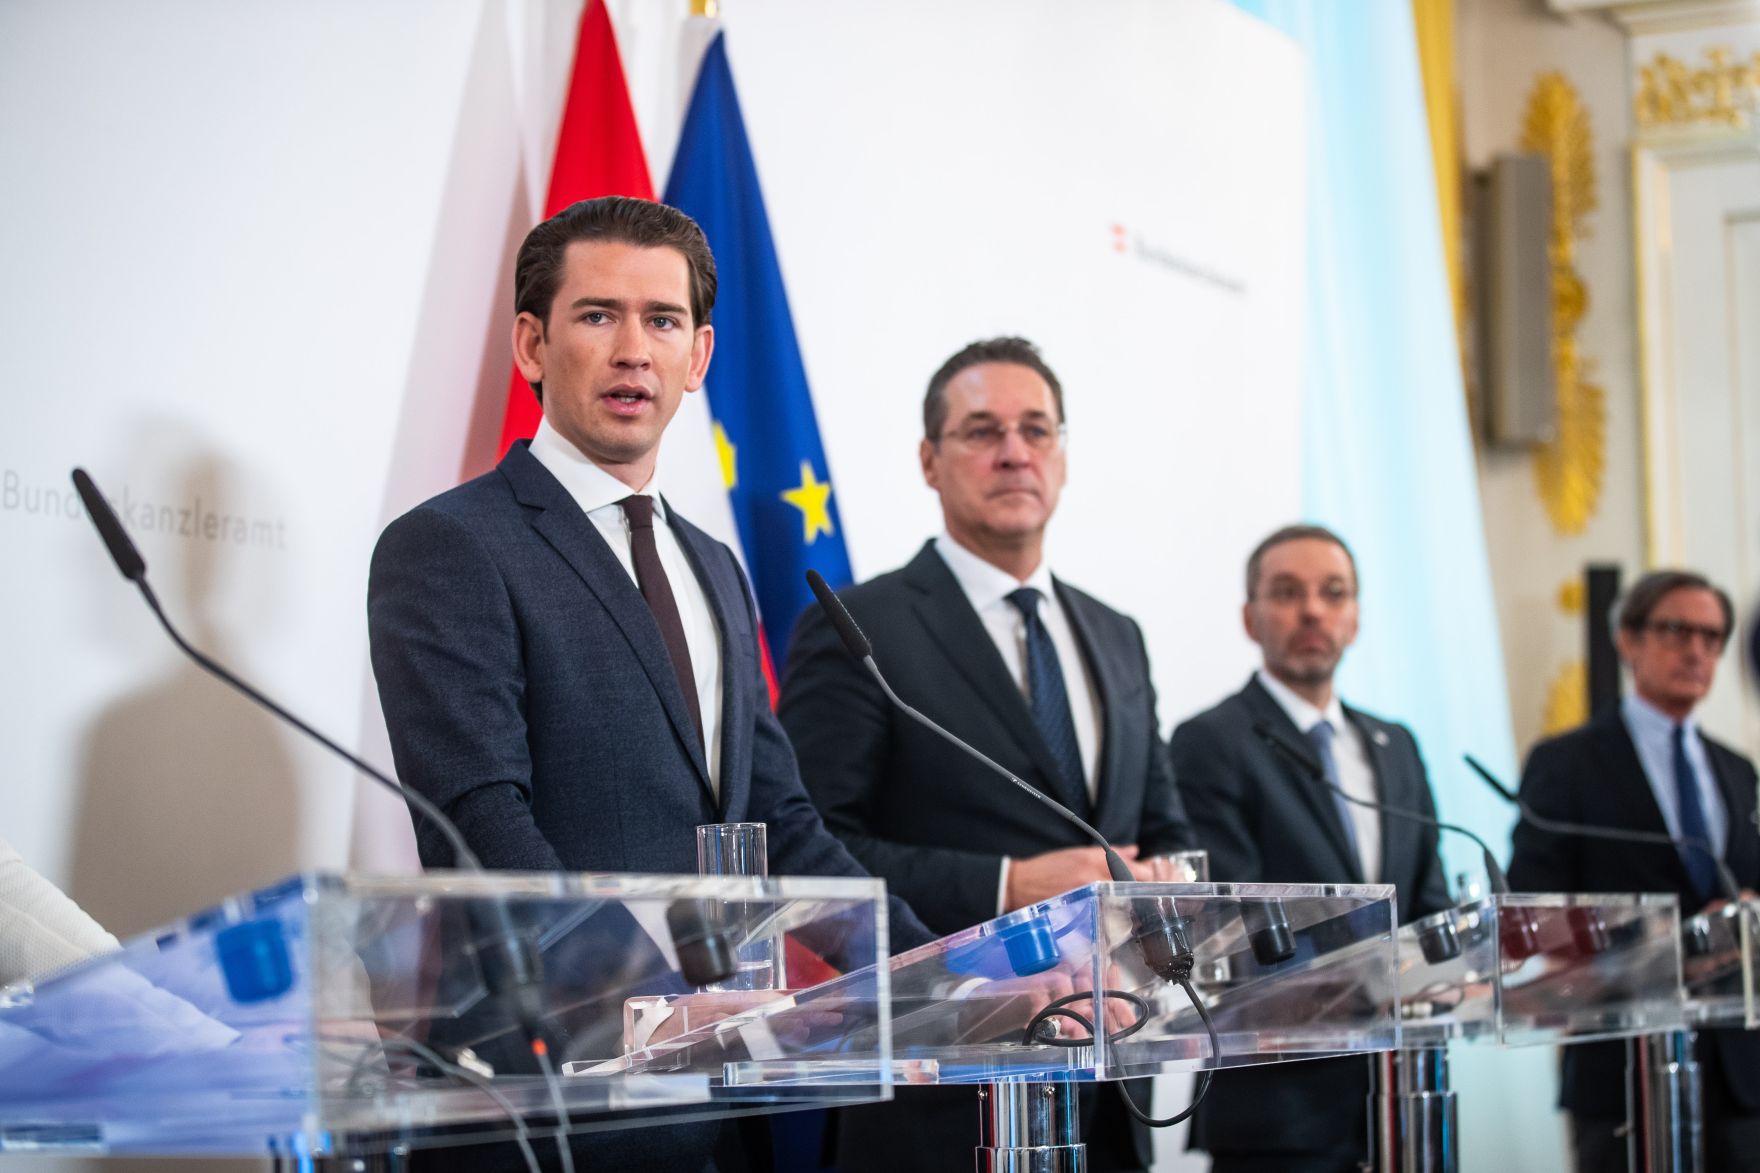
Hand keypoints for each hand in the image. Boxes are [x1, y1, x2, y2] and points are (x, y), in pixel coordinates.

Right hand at [1005, 845, 1144, 910]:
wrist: (1020, 884)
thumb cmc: (1048, 867)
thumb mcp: (1079, 852)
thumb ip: (1110, 852)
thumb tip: (1135, 852)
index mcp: (1094, 860)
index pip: (1136, 871)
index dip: (1147, 879)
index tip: (1148, 883)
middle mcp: (1092, 877)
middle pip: (1132, 891)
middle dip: (1140, 896)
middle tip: (1141, 899)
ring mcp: (1086, 898)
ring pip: (1122, 908)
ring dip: (1129, 910)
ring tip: (1128, 911)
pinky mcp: (1079, 914)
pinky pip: (1105, 919)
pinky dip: (1112, 921)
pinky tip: (1112, 921)